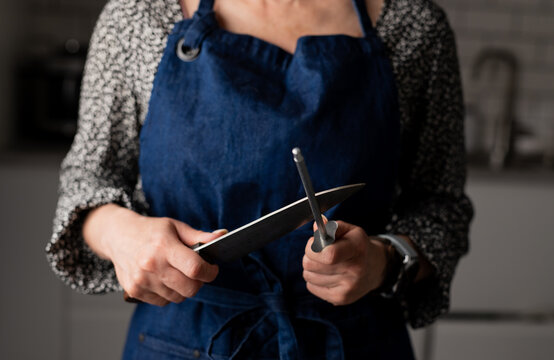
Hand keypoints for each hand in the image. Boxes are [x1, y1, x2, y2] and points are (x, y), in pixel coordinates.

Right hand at [83, 204, 224, 305]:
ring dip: (183, 288)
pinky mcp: (134, 291)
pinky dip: (168, 293)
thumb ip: (199, 235)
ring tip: (177, 273)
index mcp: (163, 247)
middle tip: (196, 272)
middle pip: (190, 288)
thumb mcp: (175, 227)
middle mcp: (151, 265)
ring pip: (178, 297)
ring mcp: (142, 281)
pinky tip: (163, 278)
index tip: (212, 269)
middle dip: (199, 282)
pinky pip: (163, 302)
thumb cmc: (150, 230)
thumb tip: (222, 236)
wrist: (117, 236)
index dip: (210, 271)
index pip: (195, 268)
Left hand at [302, 220, 387, 305]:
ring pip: (308, 276)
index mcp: (357, 248)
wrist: (374, 268)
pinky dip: (314, 280)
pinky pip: (311, 287)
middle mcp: (355, 270)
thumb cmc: (357, 246)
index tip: (313, 244)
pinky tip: (326, 274)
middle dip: (309, 255)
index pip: (329, 254)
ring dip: (311, 268)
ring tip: (324, 263)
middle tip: (317, 252)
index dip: (313, 248)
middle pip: (312, 265)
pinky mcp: (341, 299)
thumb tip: (316, 225)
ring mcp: (348, 288)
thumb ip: (331, 227)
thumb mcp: (349, 231)